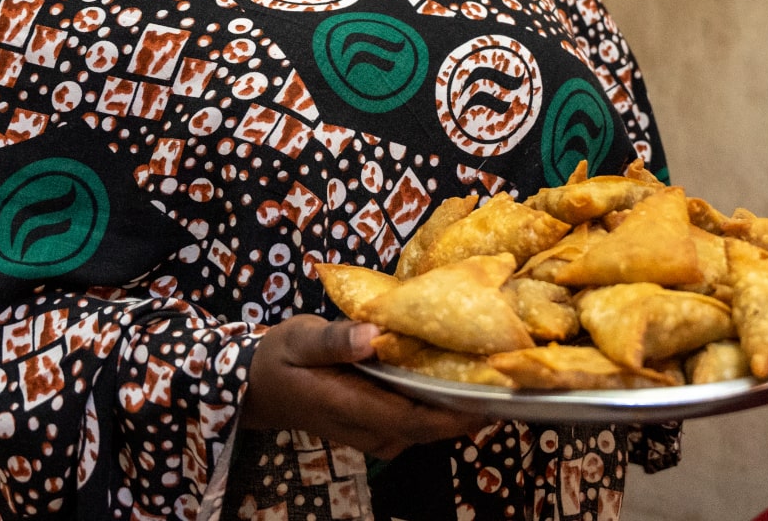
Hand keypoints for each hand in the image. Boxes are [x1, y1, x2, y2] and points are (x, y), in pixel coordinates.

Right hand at [241, 314, 491, 458]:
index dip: (458, 410)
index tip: (495, 393)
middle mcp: (369, 430)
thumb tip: (373, 334)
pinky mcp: (377, 428)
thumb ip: (334, 340)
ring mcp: (375, 434)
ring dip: (461, 408)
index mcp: (352, 408)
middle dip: (472, 408)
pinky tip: (461, 378)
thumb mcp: (298, 339)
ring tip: (496, 373)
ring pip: (428, 428)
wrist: (254, 388)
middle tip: (513, 376)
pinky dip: (442, 405)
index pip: (416, 418)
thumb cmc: (278, 359)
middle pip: (432, 428)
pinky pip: (418, 422)